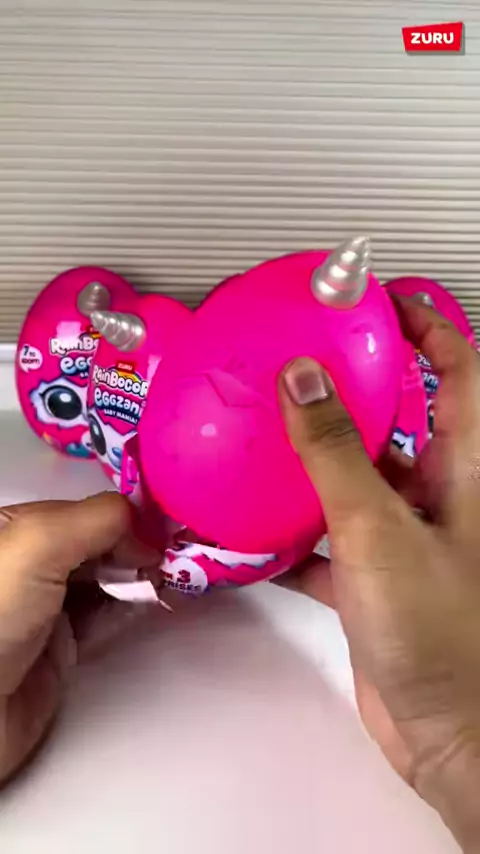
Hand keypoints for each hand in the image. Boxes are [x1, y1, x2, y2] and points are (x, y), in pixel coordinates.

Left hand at [0, 492, 160, 786]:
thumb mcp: (39, 544)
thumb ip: (97, 519)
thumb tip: (148, 529)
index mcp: (14, 528)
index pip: (84, 510)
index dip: (125, 516)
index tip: (165, 526)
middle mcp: (31, 562)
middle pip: (99, 542)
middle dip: (137, 544)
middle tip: (176, 555)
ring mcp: (46, 605)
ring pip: (106, 578)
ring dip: (141, 574)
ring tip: (173, 576)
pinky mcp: (61, 646)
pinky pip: (106, 616)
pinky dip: (133, 605)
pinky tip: (156, 599)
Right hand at [278, 300, 479, 852]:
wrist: (448, 734)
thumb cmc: (443, 637)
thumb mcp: (379, 530)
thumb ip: (336, 455)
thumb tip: (305, 380)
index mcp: (463, 469)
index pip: (457, 372)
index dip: (427, 328)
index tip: (380, 300)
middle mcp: (439, 494)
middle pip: (397, 419)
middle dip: (355, 386)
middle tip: (304, 359)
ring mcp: (405, 535)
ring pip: (357, 476)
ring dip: (316, 457)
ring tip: (269, 430)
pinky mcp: (373, 575)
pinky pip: (329, 533)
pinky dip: (295, 526)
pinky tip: (255, 525)